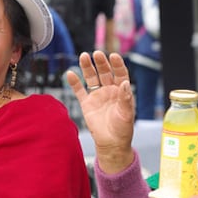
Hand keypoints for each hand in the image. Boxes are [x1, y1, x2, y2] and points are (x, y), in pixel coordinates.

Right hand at [66, 51, 134, 172]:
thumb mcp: (127, 113)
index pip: (120, 74)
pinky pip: (79, 91)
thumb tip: (125, 83)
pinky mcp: (87, 103)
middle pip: (105, 73)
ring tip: (84, 56)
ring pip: (91, 78)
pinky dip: (74, 83)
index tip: (114, 56)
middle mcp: (109, 90)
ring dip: (88, 67)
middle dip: (101, 63)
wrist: (111, 143)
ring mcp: (97, 95)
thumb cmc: (122, 129)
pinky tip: (70, 73)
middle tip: (97, 54)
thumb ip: (125, 98)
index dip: (117, 64)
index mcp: (121, 91)